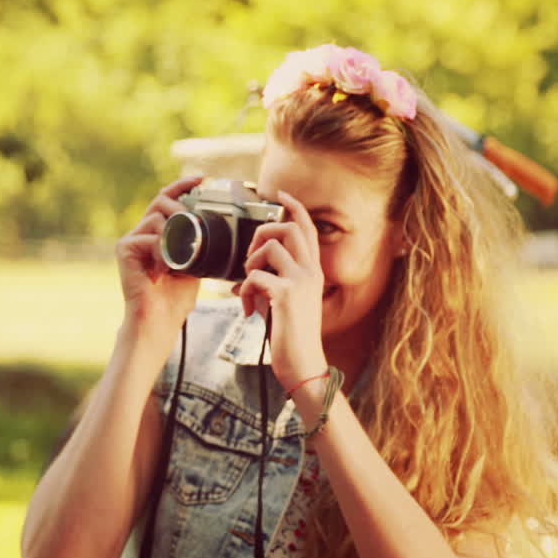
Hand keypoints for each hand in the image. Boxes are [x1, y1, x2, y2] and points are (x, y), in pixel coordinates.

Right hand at [115, 177, 203, 336]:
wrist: (159, 321)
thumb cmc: (174, 299)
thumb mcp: (194, 264)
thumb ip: (196, 242)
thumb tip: (211, 224)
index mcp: (156, 235)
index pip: (167, 200)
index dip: (182, 186)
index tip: (201, 178)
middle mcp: (141, 234)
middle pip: (160, 200)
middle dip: (180, 205)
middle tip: (191, 222)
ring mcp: (131, 240)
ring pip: (157, 217)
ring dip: (173, 237)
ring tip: (176, 262)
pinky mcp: (124, 248)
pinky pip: (150, 236)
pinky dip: (162, 252)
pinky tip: (162, 271)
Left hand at [233, 190, 328, 389]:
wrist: (304, 365)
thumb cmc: (294, 336)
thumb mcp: (291, 302)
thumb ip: (279, 281)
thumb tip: (252, 272)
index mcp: (313, 271)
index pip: (307, 228)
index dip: (294, 206)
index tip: (279, 193)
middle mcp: (311, 271)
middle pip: (288, 227)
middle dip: (261, 231)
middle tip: (250, 255)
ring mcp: (300, 282)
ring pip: (269, 247)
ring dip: (250, 264)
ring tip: (249, 288)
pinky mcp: (285, 296)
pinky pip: (254, 276)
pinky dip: (244, 292)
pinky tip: (248, 310)